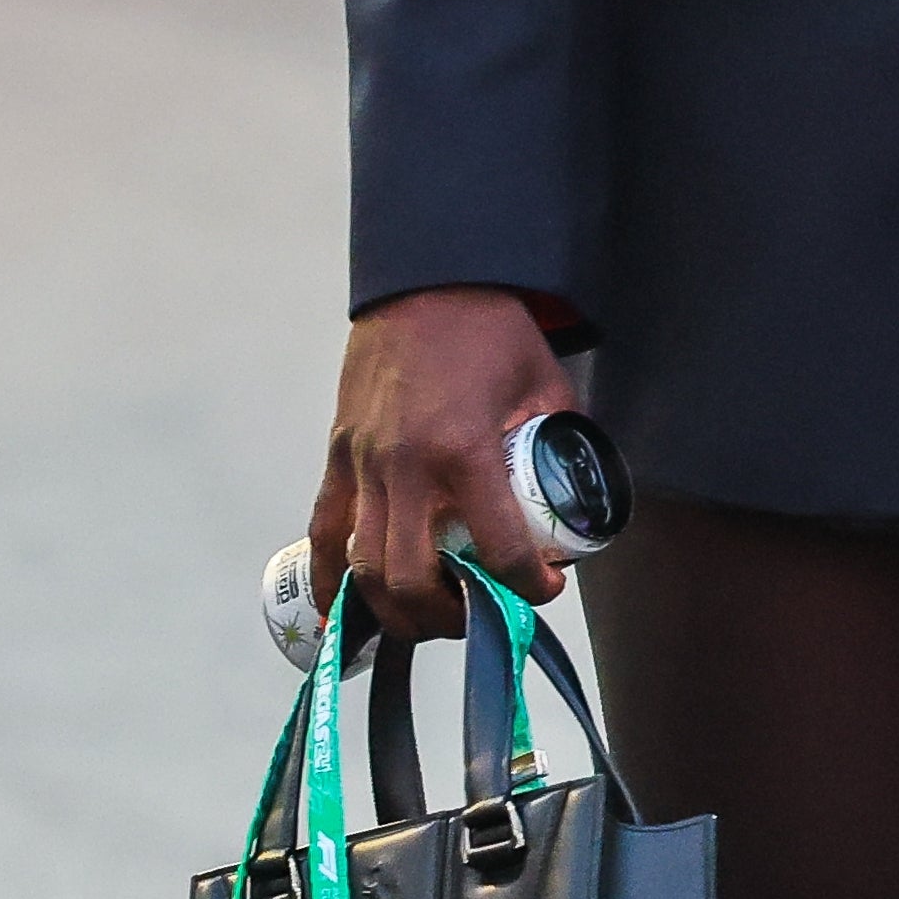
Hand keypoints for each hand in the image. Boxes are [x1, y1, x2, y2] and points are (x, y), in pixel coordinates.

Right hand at [308, 287, 577, 640]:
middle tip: (476, 615)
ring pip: (362, 566)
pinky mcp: (338, 455)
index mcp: (466, 450)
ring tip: (427, 616)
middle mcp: (407, 466)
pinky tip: (340, 608)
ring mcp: (364, 463)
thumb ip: (559, 441)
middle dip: (447, 616)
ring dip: (394, 608)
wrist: (427, 282)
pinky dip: (330, 578)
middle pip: (411, 578)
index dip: (527, 585)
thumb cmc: (490, 329)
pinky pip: (323, 532)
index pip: (498, 547)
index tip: (543, 589)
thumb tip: (574, 492)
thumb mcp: (545, 384)